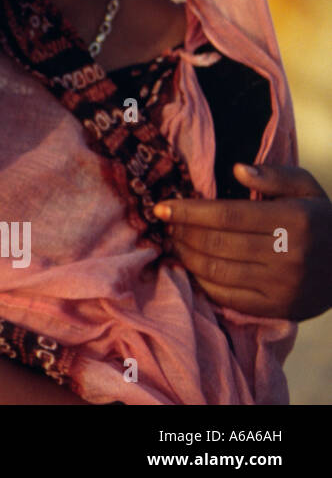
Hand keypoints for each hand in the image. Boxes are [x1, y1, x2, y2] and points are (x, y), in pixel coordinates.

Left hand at [155, 164, 331, 320]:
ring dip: (185, 256)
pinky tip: (191, 266)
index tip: (161, 207)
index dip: (188, 211)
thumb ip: (273, 175)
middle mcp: (288, 255)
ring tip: (174, 242)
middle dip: (182, 232)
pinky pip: (226, 296)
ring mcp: (282, 286)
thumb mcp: (307, 188)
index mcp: (293, 220)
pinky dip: (201, 281)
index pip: (226, 215)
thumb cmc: (322, 221)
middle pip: (215, 243)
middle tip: (166, 224)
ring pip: (215, 271)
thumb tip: (236, 169)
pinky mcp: (276, 309)